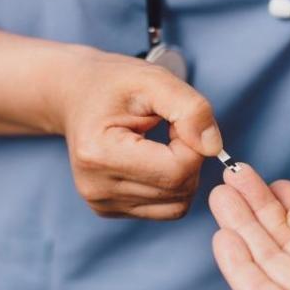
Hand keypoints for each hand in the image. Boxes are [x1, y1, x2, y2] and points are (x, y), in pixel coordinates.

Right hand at [58, 52, 221, 218]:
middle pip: (179, 189)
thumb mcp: (154, 79)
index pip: (177, 170)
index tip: (179, 120)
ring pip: (177, 204)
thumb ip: (191, 108)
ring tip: (160, 143)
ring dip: (183, 172)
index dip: (193, 144)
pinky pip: (165, 209)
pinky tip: (153, 160)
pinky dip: (171, 185)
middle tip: (170, 128)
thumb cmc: (114, 84)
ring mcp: (101, 203)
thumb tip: (213, 148)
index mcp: (100, 154)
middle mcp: (97, 188)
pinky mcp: (110, 210)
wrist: (76, 95)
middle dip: (189, 157)